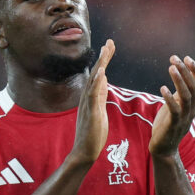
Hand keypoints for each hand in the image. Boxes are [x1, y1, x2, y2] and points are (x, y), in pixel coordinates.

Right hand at [70, 39, 115, 163]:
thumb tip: (104, 81)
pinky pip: (93, 94)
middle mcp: (87, 98)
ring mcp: (87, 104)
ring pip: (94, 81)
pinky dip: (97, 82)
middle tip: (110, 42)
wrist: (84, 152)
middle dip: (103, 57)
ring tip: (106, 51)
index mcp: (91, 97)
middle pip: (96, 73)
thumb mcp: (99, 111)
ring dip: (100, 65)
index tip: (110, 47)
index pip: (98, 75)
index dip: (104, 61)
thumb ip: (100, 96)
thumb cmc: (92, 135)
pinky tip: (102, 72)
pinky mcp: (91, 112)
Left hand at [149, 55, 194, 156]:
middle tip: (174, 58)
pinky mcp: (173, 125)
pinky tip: (162, 88)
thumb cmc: (168, 124)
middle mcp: (192, 110)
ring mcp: (184, 118)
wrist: (164, 148)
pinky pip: (174, 110)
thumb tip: (180, 73)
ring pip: (186, 96)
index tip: (186, 57)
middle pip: (194, 87)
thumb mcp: (176, 105)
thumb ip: (180, 92)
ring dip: (179, 80)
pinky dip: (169, 98)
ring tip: (171, 68)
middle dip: (186, 71)